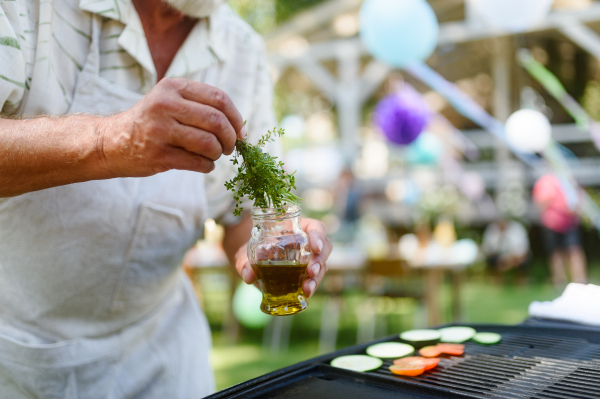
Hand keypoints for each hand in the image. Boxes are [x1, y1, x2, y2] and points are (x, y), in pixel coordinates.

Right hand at [99, 78, 245, 176]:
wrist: (111, 143)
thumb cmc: (150, 123)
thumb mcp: (170, 101)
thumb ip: (201, 106)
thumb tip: (240, 128)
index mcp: (173, 87)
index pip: (219, 99)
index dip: (236, 118)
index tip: (241, 132)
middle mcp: (165, 105)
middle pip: (217, 121)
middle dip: (230, 139)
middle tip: (230, 147)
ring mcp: (160, 130)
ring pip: (209, 143)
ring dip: (218, 153)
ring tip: (214, 155)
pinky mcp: (158, 154)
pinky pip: (198, 162)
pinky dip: (208, 166)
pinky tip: (204, 164)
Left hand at [234, 218, 331, 297]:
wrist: (253, 262)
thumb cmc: (253, 250)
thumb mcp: (246, 254)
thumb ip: (244, 262)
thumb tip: (248, 275)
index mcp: (298, 229)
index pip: (316, 228)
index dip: (319, 236)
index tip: (315, 247)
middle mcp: (307, 243)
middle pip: (324, 248)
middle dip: (319, 261)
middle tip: (311, 272)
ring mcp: (309, 259)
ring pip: (322, 266)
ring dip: (317, 278)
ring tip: (307, 289)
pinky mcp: (306, 274)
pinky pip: (314, 279)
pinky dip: (311, 286)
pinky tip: (305, 294)